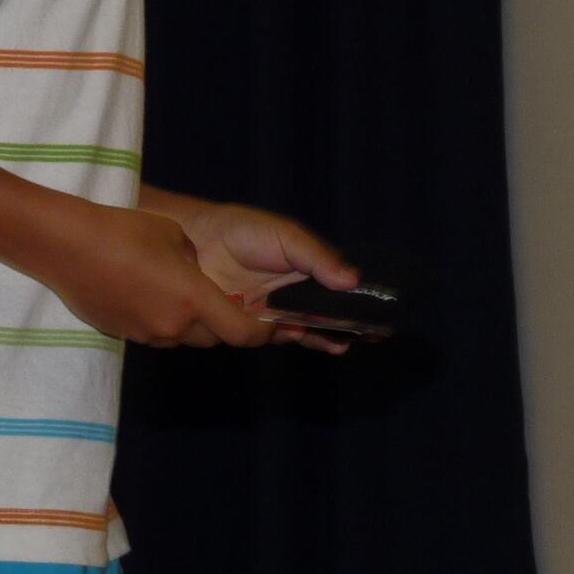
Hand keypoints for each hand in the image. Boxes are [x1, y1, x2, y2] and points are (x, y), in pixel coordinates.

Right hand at [37, 205, 277, 349]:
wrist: (65, 246)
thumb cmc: (123, 231)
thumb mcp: (174, 236)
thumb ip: (194, 262)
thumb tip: (196, 273)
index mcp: (193, 298)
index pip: (241, 332)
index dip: (261, 334)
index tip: (272, 328)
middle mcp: (174, 325)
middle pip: (213, 338)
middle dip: (223, 324)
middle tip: (225, 302)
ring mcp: (146, 334)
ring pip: (182, 336)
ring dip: (190, 321)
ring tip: (177, 290)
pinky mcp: (122, 335)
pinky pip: (155, 332)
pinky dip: (161, 319)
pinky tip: (145, 291)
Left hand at [169, 199, 359, 354]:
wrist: (194, 240)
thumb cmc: (241, 230)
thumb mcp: (285, 236)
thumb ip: (317, 257)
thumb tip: (353, 280)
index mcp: (305, 267)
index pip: (338, 288)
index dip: (359, 302)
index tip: (379, 315)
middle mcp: (293, 292)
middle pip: (328, 313)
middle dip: (350, 326)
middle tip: (372, 336)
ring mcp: (274, 311)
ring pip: (308, 328)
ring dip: (328, 335)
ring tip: (344, 343)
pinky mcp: (253, 326)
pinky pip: (280, 337)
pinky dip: (300, 338)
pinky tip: (314, 338)